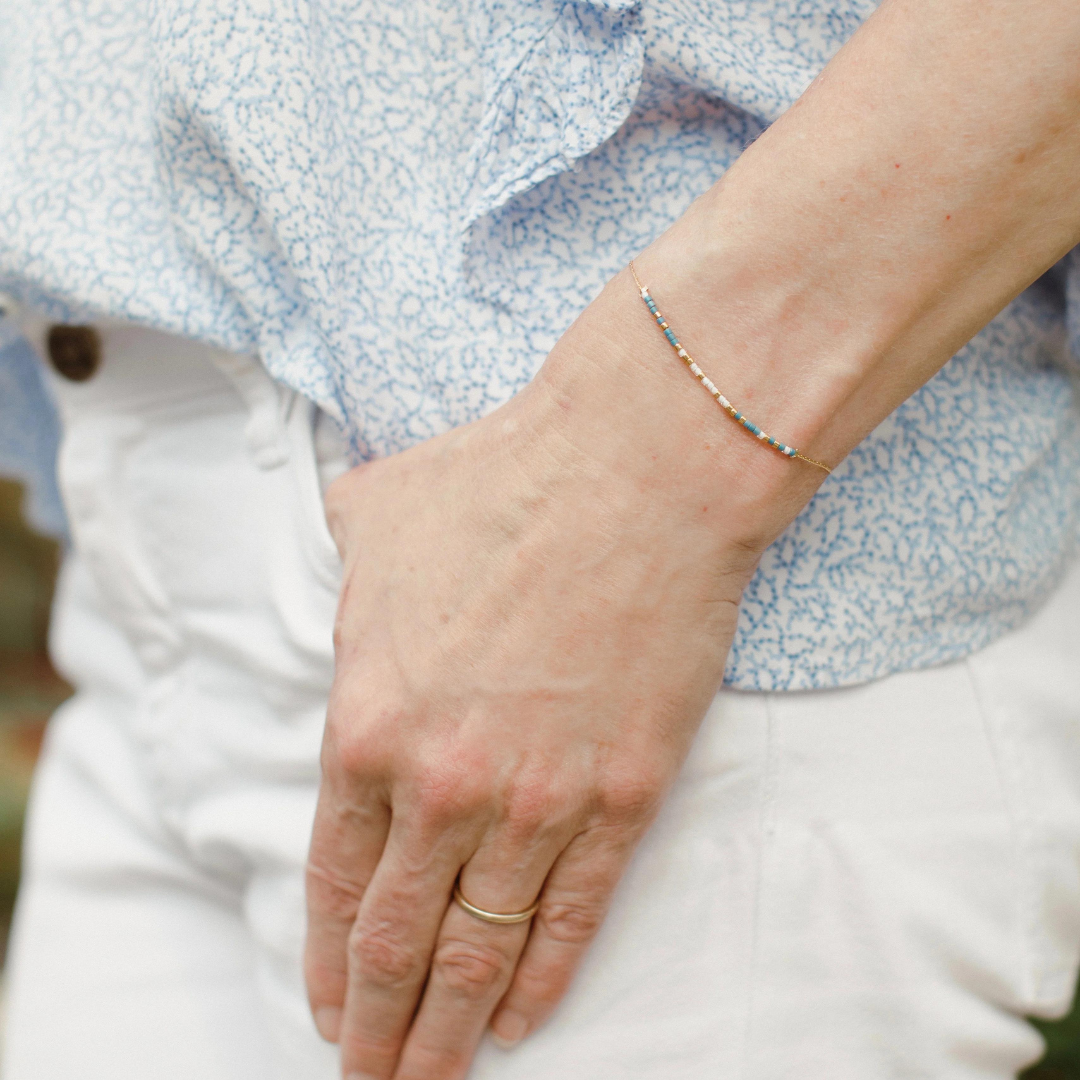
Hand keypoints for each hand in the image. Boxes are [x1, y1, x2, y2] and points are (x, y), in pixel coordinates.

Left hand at [301, 272, 784, 1079]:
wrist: (637, 469)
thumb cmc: (501, 483)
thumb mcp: (373, 523)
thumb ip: (344, 584)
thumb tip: (352, 602)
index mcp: (368, 722)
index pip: (335, 880)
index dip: (328, 961)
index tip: (327, 1013)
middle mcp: (443, 782)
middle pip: (401, 941)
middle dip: (381, 1030)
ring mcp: (539, 796)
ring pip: (483, 948)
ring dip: (454, 1029)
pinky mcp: (625, 791)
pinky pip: (577, 911)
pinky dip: (547, 975)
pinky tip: (525, 1016)